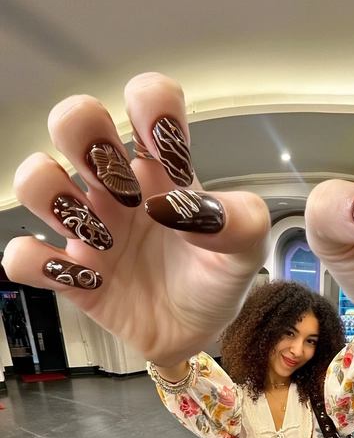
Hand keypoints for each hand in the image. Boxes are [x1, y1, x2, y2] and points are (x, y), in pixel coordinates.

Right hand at [1, 74, 269, 365]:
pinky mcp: (69, 274)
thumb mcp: (248, 250)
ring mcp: (88, 228)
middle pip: (75, 121)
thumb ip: (239, 221)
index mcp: (163, 170)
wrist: (197, 336)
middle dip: (84, 137)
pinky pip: (22, 255)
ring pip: (35, 178)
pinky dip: (39, 262)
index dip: (150, 106)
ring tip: (103, 241)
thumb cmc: (216, 281)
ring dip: (56, 199)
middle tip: (120, 189)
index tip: (165, 146)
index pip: (148, 101)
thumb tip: (179, 206)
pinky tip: (84, 279)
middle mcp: (117, 187)